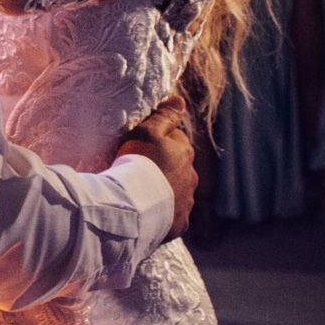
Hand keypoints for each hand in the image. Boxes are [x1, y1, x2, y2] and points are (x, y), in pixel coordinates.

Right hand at [116, 95, 196, 238]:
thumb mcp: (147, 131)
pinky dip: (162, 213)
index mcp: (185, 152)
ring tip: (140, 194)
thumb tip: (180, 100)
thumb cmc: (138, 164)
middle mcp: (191, 177)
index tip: (140, 147)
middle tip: (138, 171)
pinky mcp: (180, 224)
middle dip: (163, 168)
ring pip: (175, 192)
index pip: (175, 140)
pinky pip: (171, 215)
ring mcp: (187, 202)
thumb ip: (164, 115)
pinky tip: (146, 212)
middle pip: (177, 167)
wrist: (134, 206)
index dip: (158, 141)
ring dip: (163, 191)